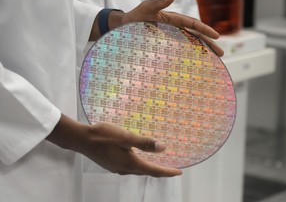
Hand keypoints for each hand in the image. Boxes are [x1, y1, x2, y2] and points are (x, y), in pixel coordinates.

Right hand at [47, 114, 181, 176]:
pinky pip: (129, 167)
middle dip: (160, 171)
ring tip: (157, 164)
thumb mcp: (125, 137)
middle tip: (171, 168)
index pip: (154, 171)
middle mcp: (125, 169)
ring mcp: (116, 168)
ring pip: (137, 170)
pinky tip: (136, 158)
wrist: (81, 139)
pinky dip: (138, 165)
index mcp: (130, 163)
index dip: (167, 172)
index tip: (179, 172)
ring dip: (149, 168)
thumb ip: (144, 143)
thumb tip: (163, 148)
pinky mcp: (111, 164)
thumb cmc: (103, 136)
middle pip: (146, 172)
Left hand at [109, 0, 223, 56]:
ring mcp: (171, 36)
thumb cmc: (134, 16)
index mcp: (173, 18)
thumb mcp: (146, 8)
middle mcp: (175, 27)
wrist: (125, 26)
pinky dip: (190, 55)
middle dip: (209, 43)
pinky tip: (196, 62)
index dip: (205, 29)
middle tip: (221, 53)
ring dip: (203, 51)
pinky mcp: (167, 44)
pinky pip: (181, 49)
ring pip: (191, 43)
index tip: (216, 36)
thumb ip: (159, 3)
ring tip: (214, 59)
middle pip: (196, 35)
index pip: (192, 24)